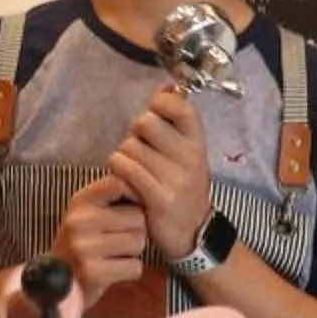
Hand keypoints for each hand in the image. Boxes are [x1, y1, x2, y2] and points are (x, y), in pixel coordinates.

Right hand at [51, 175, 148, 308]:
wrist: (57, 285)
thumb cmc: (83, 244)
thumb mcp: (88, 214)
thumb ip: (112, 198)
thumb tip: (146, 186)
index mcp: (80, 201)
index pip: (120, 183)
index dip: (135, 196)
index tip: (130, 208)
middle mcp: (79, 220)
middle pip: (138, 217)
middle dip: (136, 230)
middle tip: (116, 241)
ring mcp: (84, 247)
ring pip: (139, 242)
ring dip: (133, 252)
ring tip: (112, 256)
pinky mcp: (93, 272)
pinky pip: (135, 266)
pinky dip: (130, 271)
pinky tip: (112, 271)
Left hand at [108, 86, 213, 262]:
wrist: (192, 232)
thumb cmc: (184, 186)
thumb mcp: (188, 153)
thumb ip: (176, 122)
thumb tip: (166, 86)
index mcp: (198, 142)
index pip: (179, 105)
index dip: (160, 103)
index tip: (156, 115)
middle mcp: (190, 157)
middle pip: (145, 122)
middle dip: (135, 132)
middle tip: (139, 148)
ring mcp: (175, 178)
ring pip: (129, 147)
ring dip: (123, 155)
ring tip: (133, 168)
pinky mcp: (158, 197)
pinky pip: (125, 168)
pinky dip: (118, 169)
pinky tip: (125, 178)